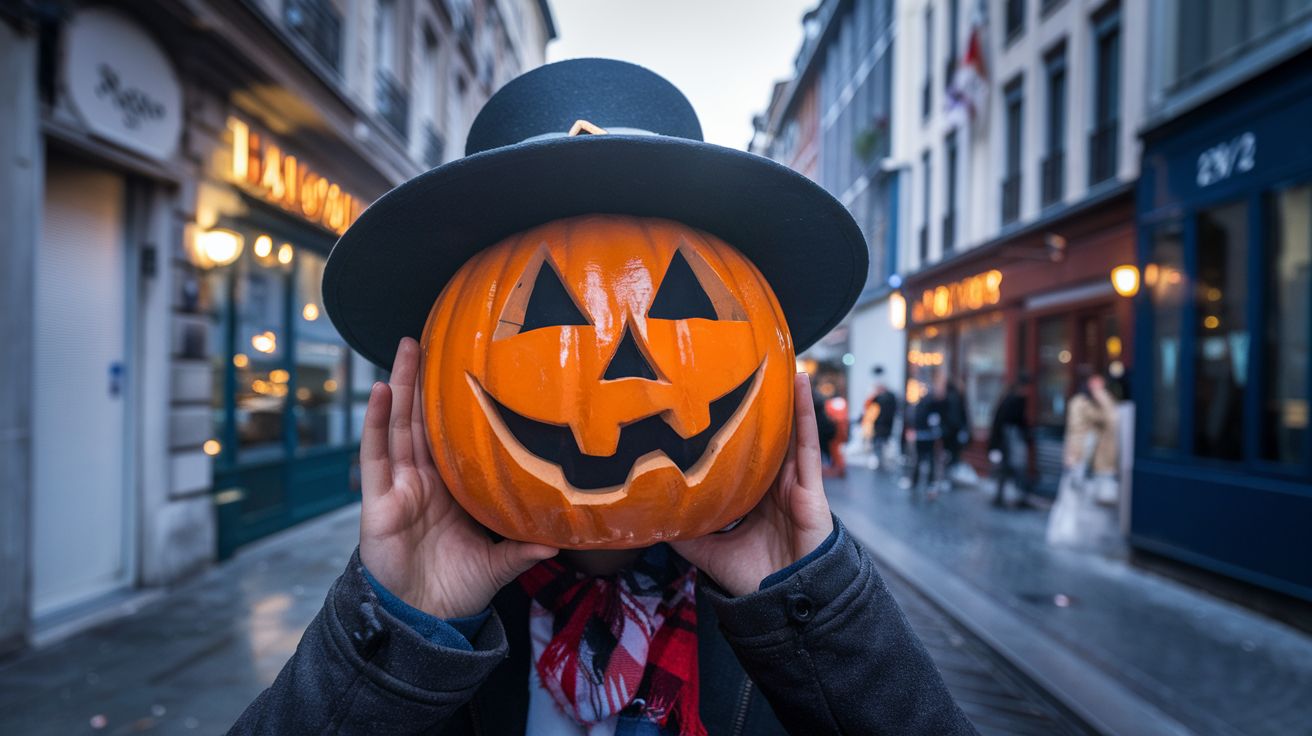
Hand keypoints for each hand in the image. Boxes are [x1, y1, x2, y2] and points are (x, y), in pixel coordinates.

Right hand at [358, 338, 557, 617]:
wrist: (425, 619)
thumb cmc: (458, 588)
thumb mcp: (499, 563)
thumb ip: (524, 548)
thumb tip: (561, 541)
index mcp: (452, 488)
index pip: (453, 435)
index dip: (454, 402)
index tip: (468, 365)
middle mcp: (423, 480)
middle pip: (422, 420)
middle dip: (424, 380)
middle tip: (430, 336)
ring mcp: (398, 487)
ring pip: (398, 426)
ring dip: (399, 385)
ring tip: (405, 346)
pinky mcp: (377, 501)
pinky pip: (374, 455)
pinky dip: (376, 422)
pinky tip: (378, 391)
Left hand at [672, 372, 834, 595]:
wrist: (786, 600)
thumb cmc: (753, 578)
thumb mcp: (707, 550)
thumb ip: (683, 531)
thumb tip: (647, 517)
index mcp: (751, 497)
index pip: (738, 456)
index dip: (729, 430)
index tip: (710, 400)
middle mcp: (772, 485)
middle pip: (763, 437)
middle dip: (755, 405)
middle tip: (740, 366)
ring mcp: (793, 482)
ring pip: (786, 431)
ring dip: (782, 396)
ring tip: (774, 358)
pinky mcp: (811, 484)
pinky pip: (807, 442)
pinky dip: (804, 411)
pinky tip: (800, 382)